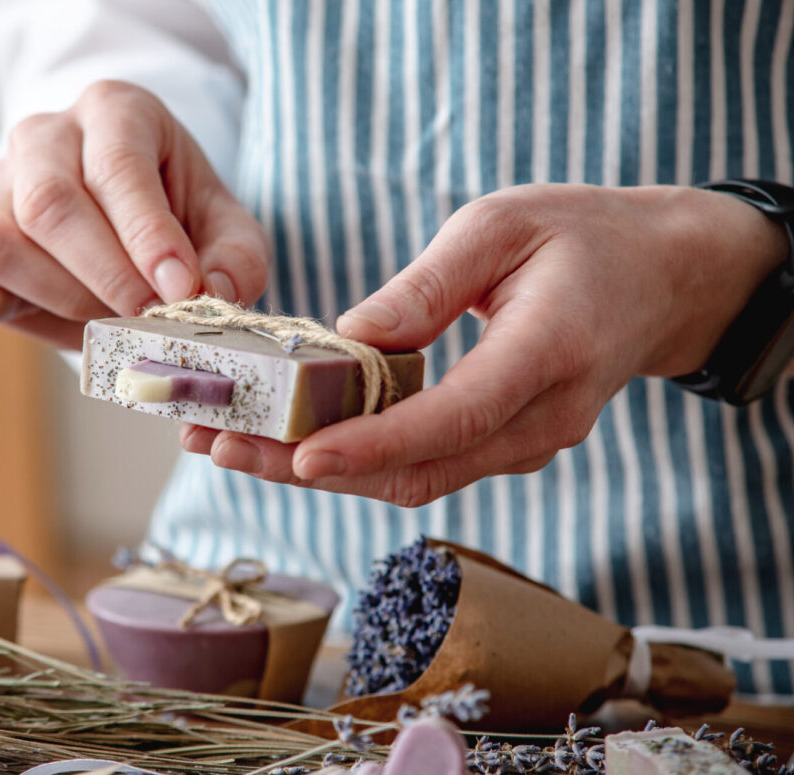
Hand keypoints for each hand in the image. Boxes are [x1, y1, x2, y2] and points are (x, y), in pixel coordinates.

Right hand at [0, 80, 268, 349]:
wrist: (126, 231)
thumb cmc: (178, 224)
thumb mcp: (226, 232)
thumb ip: (236, 261)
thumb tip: (214, 296)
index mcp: (114, 113)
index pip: (116, 166)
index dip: (147, 237)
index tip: (180, 292)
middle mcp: (42, 138)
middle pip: (48, 204)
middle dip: (104, 278)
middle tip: (147, 321)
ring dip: (56, 298)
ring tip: (104, 317)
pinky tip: (26, 313)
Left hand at [181, 183, 787, 505]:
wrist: (659, 280)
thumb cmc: (582, 237)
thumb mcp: (502, 225)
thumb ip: (428, 287)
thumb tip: (350, 338)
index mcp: (548, 354)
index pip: (452, 418)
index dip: (373, 444)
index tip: (300, 454)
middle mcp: (542, 419)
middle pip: (417, 468)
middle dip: (312, 466)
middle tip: (220, 446)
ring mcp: (527, 443)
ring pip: (414, 478)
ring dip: (321, 469)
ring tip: (232, 443)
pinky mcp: (504, 444)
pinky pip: (424, 463)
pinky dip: (356, 458)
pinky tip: (291, 438)